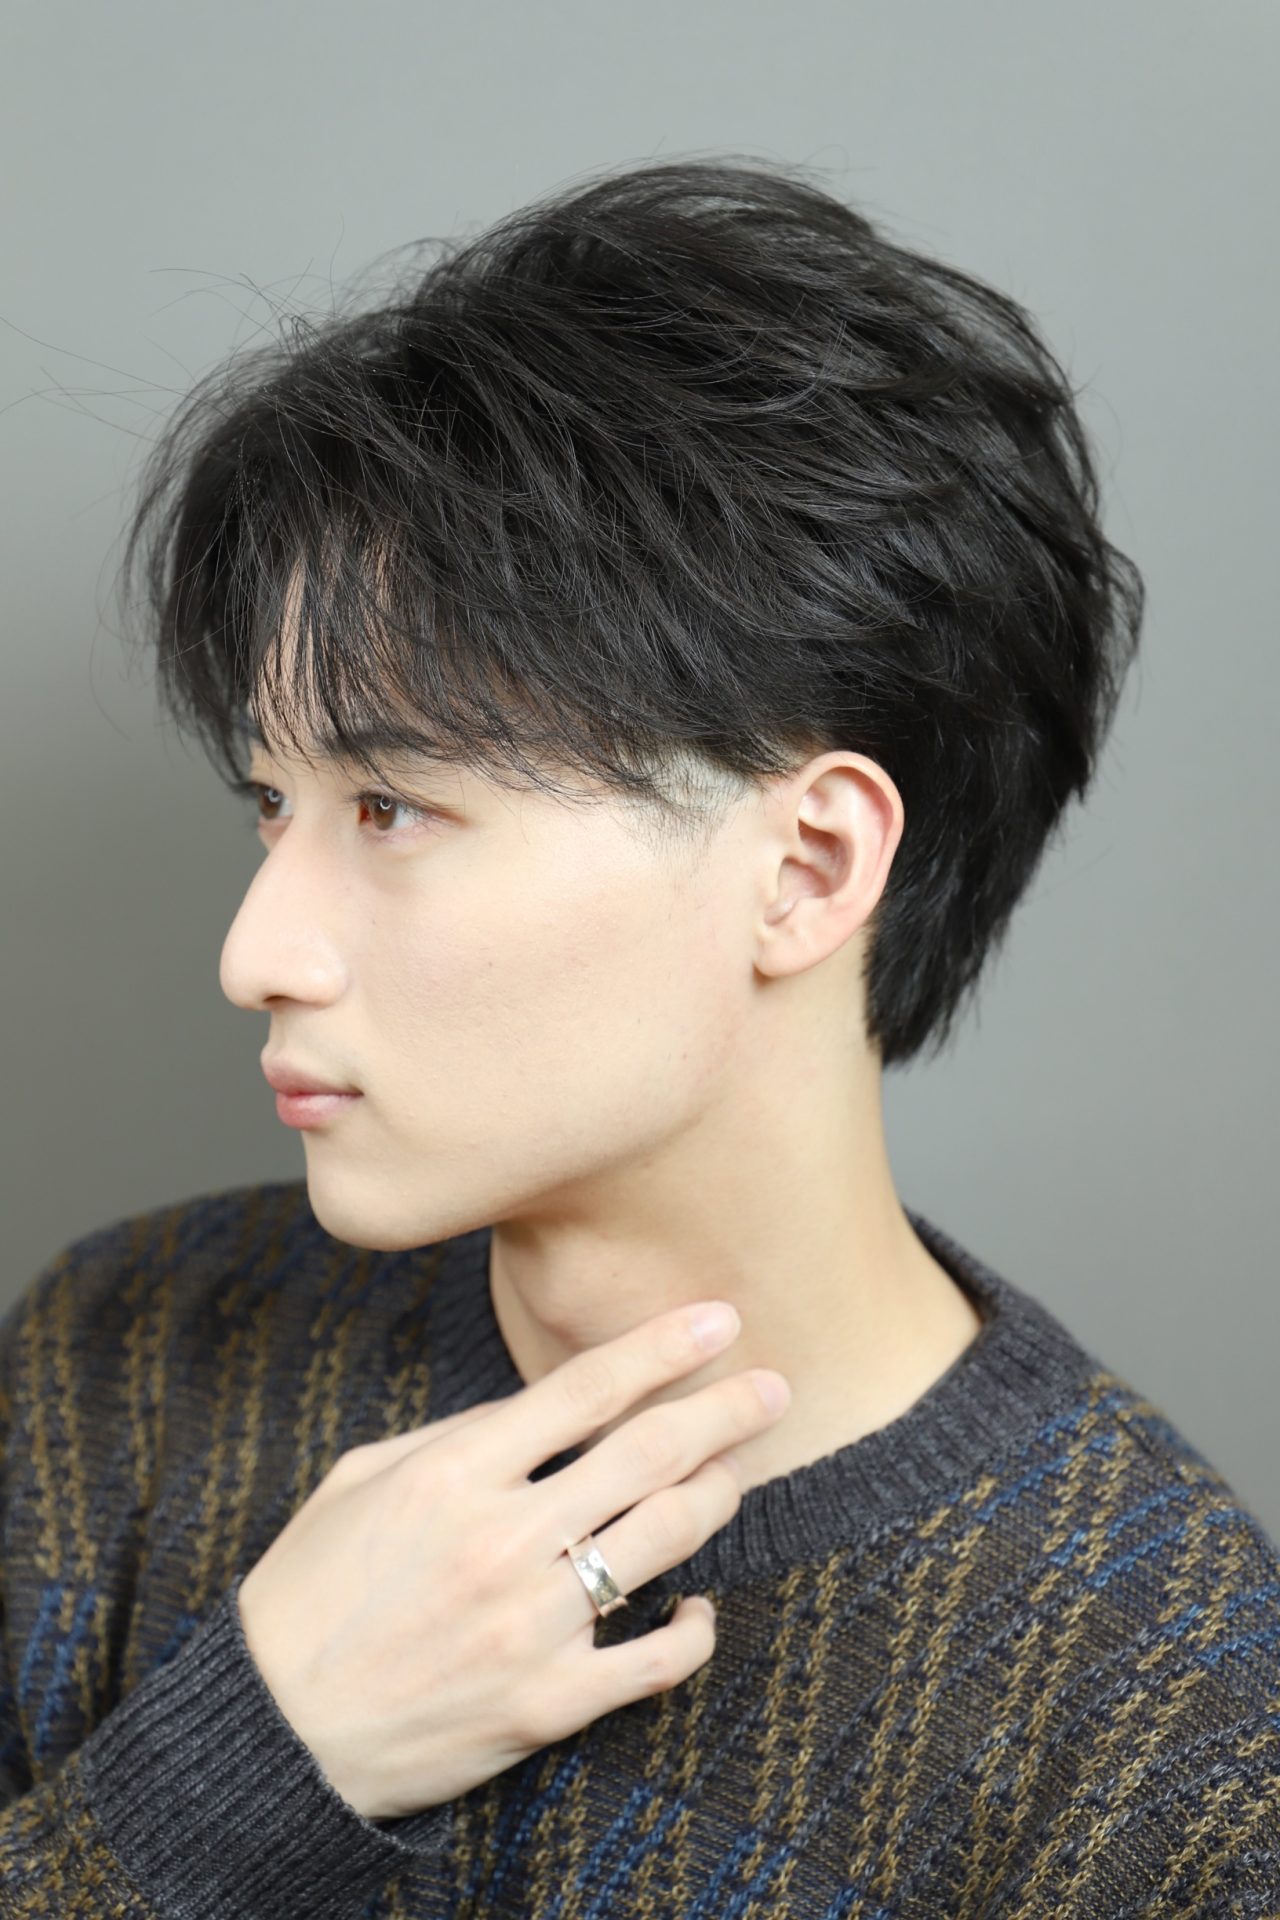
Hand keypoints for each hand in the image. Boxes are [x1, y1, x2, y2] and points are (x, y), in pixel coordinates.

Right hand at [236, 1299, 789, 1820]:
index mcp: (454, 1473)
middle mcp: (503, 1540)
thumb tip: (539, 1409)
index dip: (663, 1348)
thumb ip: (456, 1435)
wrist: (273, 1731)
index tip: (719, 1319)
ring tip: (736, 1471)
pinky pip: (655, 1659)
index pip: (585, 1389)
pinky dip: (693, 1628)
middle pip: (647, 1453)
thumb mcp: (361, 1479)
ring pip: (665, 1539)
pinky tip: (698, 1605)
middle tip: (771, 1386)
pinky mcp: (547, 1703)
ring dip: (716, 1494)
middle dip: (724, 1410)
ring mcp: (531, 1624)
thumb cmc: (309, 1593)